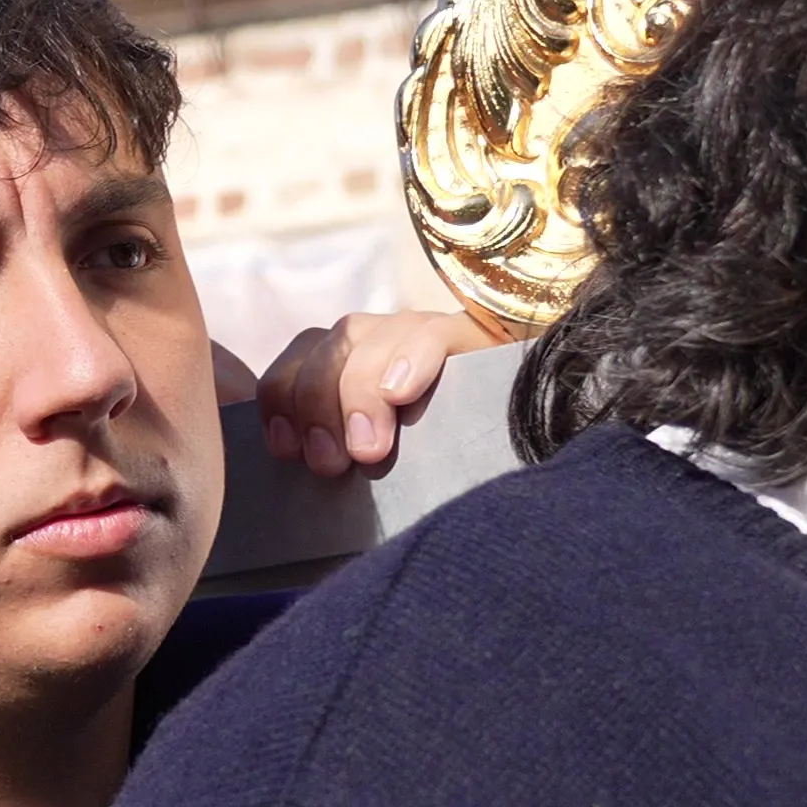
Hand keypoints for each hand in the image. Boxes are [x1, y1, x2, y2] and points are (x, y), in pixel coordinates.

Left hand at [254, 310, 503, 478]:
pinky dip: (411, 361)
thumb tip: (303, 477)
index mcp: (342, 361)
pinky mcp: (465, 332)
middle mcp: (373, 337)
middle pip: (325, 351)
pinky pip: (428, 334)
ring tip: (368, 449)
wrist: (526, 422)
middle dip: (317, 409)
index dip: (281, 401)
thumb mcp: (375, 451)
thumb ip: (335, 449)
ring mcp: (416, 329)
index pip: (295, 361)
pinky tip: (401, 394)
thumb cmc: (434, 453)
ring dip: (358, 395)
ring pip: (364, 339)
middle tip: (331, 464)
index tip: (287, 452)